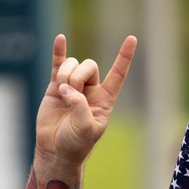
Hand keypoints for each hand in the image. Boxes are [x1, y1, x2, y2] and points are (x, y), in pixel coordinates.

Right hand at [35, 32, 136, 168]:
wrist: (56, 150)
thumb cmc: (76, 144)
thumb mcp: (85, 127)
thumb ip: (80, 105)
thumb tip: (66, 87)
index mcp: (105, 100)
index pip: (118, 74)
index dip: (124, 57)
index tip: (132, 38)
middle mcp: (91, 90)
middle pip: (89, 65)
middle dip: (78, 76)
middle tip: (72, 94)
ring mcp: (73, 86)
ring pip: (72, 64)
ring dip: (65, 75)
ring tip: (62, 93)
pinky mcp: (55, 86)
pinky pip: (58, 63)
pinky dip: (59, 51)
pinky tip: (60, 38)